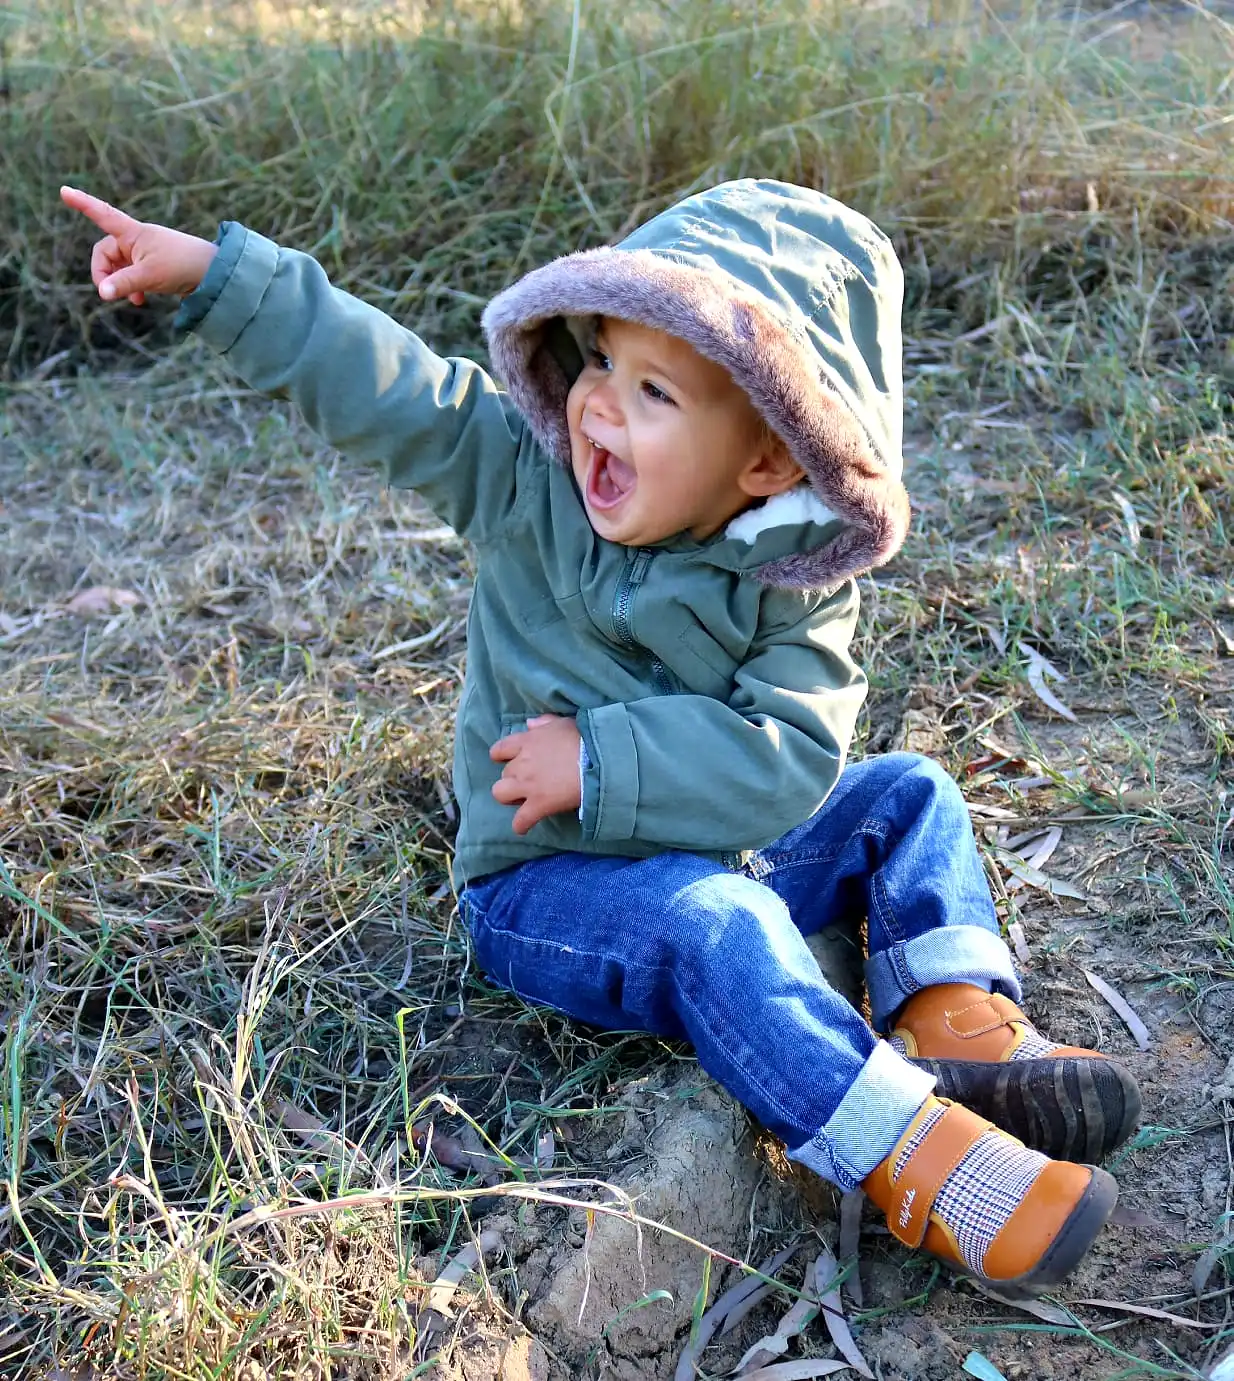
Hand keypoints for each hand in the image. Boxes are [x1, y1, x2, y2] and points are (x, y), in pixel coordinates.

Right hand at [60, 186, 218, 305]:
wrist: (214, 275)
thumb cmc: (183, 266)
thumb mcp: (149, 275)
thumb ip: (123, 284)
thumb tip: (101, 293)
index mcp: (132, 233)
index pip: (103, 214)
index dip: (83, 204)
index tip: (64, 191)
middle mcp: (135, 240)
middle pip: (105, 254)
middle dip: (105, 274)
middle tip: (110, 293)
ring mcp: (144, 253)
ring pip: (118, 268)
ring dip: (120, 284)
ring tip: (135, 300)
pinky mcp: (152, 267)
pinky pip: (132, 276)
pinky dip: (132, 288)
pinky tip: (141, 300)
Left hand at [490, 714, 582, 835]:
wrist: (599, 759)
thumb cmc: (584, 738)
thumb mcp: (563, 723)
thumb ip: (544, 723)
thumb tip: (529, 725)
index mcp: (527, 742)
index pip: (499, 749)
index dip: (502, 756)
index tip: (511, 760)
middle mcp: (522, 763)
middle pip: (504, 773)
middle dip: (513, 778)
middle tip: (528, 782)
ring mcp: (528, 785)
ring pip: (500, 794)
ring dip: (510, 797)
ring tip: (523, 800)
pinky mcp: (539, 805)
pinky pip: (520, 821)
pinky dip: (521, 825)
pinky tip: (524, 827)